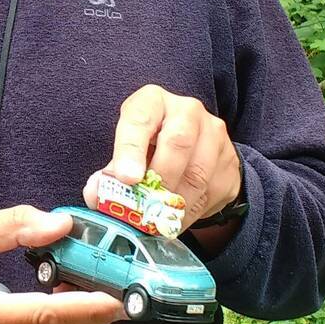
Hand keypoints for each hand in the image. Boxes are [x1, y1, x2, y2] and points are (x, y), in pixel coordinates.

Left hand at [88, 84, 241, 227]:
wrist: (196, 148)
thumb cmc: (151, 146)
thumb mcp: (128, 151)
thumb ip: (110, 173)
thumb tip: (95, 194)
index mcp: (153, 101)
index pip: (140, 118)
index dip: (131, 148)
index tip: (126, 178)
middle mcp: (187, 110)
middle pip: (178, 142)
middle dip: (158, 180)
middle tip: (143, 209)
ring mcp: (214, 134)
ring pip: (197, 173)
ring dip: (173, 204)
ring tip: (154, 221)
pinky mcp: (229, 161)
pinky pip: (210, 192)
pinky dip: (188, 213)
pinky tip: (172, 221)